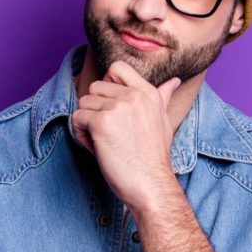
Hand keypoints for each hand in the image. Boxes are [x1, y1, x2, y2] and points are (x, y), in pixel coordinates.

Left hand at [71, 60, 180, 209]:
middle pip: (95, 88)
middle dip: (95, 110)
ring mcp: (117, 107)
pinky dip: (81, 135)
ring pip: (83, 104)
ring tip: (104, 142)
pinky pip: (77, 119)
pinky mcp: (101, 123)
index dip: (107, 84)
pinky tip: (98, 148)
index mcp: (148, 92)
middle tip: (109, 133)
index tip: (111, 106)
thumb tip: (174, 81)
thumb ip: (163, 97)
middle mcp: (133, 96)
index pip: (116, 67)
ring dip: (87, 124)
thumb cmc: (154, 158)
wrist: (150, 184)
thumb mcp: (163, 121)